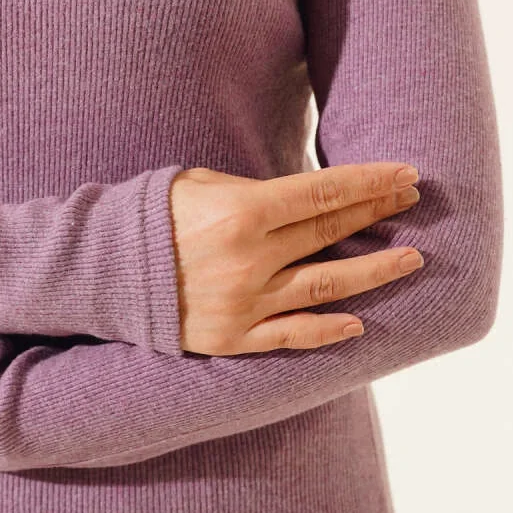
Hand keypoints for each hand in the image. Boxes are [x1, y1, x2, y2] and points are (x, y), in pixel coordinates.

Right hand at [169, 161, 423, 355]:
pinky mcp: (232, 338)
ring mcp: (244, 302)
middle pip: (330, 232)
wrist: (101, 271)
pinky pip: (292, 335)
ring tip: (410, 259)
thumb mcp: (199, 185)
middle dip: (376, 212)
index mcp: (240, 212)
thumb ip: (254, 192)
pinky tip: (359, 322)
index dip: (370, 182)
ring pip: (326, 286)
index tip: (405, 174)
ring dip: (374, 270)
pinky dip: (328, 330)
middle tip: (412, 200)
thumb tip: (306, 197)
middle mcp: (249, 259)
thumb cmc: (150, 215)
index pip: (323, 193)